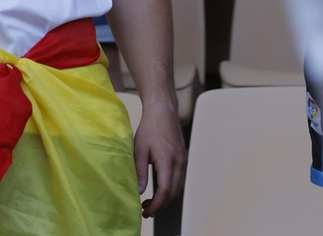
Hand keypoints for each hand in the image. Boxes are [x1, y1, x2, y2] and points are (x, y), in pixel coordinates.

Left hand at [134, 98, 185, 217]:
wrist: (163, 111)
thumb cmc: (150, 128)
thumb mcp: (139, 149)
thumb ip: (140, 172)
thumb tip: (140, 191)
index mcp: (167, 160)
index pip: (165, 191)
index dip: (156, 204)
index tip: (146, 210)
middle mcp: (179, 163)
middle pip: (173, 193)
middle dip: (161, 206)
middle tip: (146, 210)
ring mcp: (183, 161)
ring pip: (178, 188)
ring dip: (166, 199)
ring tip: (151, 203)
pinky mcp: (183, 159)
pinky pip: (180, 180)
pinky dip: (171, 190)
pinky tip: (159, 190)